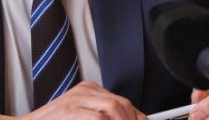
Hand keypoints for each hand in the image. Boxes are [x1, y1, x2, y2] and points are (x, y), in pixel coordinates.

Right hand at [0, 81, 147, 119]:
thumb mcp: (80, 116)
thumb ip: (101, 116)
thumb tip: (131, 118)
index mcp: (89, 91)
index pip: (123, 102)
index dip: (138, 117)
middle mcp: (85, 91)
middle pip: (122, 104)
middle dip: (134, 119)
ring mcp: (77, 99)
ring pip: (114, 107)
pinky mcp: (70, 109)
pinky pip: (98, 117)